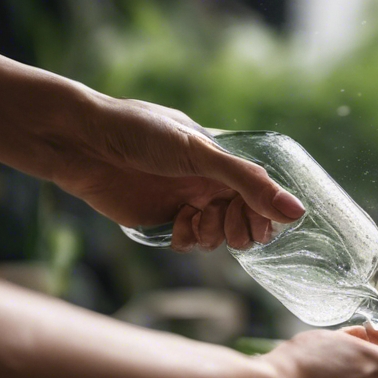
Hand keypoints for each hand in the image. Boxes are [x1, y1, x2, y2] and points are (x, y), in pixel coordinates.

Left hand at [57, 97, 303, 251]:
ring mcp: (187, 205)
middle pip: (246, 224)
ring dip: (212, 234)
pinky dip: (186, 239)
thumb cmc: (141, 133)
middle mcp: (210, 185)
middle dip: (240, 229)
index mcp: (224, 163)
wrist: (81, 142)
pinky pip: (189, 244)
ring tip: (194, 218)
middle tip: (223, 219)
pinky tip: (175, 223)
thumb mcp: (201, 154)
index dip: (265, 215)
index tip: (256, 220)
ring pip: (219, 238)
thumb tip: (297, 212)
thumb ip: (250, 183)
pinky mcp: (163, 223)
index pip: (263, 198)